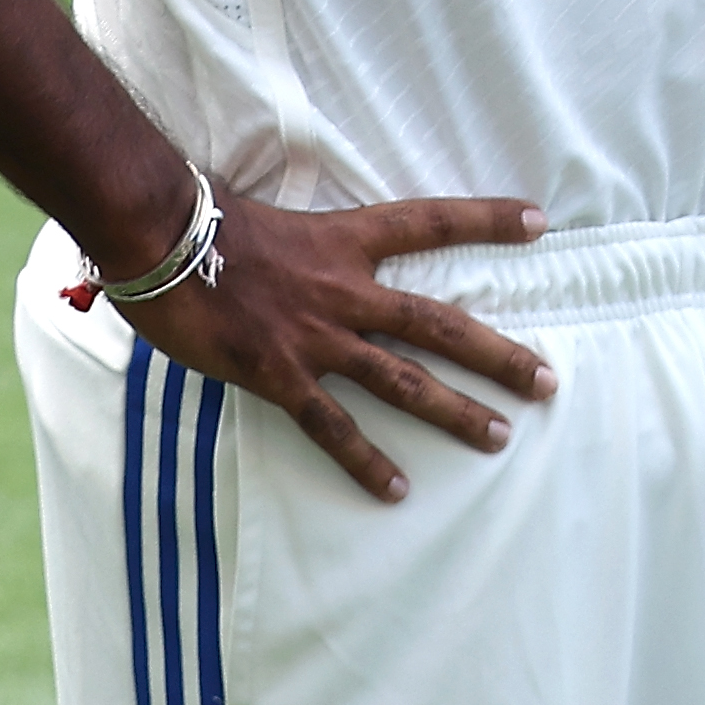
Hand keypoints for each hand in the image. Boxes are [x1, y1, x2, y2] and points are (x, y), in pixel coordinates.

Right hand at [122, 193, 553, 503]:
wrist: (157, 233)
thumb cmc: (205, 218)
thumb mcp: (276, 216)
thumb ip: (311, 242)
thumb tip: (315, 251)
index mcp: (348, 238)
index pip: (432, 222)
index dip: (487, 219)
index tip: (539, 221)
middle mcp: (345, 288)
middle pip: (440, 323)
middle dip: (497, 355)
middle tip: (547, 381)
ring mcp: (316, 336)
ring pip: (403, 380)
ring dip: (454, 410)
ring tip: (500, 436)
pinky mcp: (278, 375)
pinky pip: (331, 427)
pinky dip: (365, 460)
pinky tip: (398, 488)